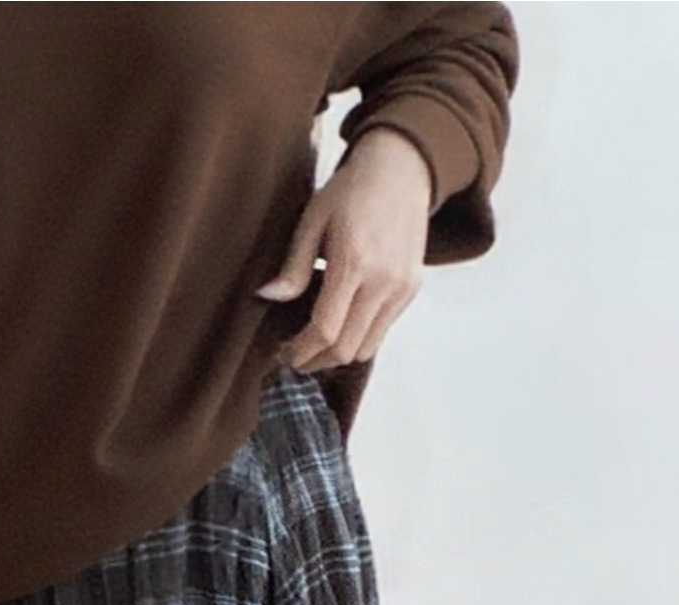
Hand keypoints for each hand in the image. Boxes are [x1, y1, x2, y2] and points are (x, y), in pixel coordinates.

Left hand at [254, 127, 433, 372]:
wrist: (402, 169)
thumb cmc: (351, 190)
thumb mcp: (313, 219)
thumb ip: (293, 265)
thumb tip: (267, 297)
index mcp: (355, 261)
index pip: (325, 329)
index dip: (301, 351)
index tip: (284, 354)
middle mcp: (383, 281)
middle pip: (346, 348)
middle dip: (316, 361)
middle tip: (295, 358)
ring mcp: (401, 288)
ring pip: (367, 348)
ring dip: (338, 355)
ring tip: (316, 346)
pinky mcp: (411, 289)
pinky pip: (382, 331)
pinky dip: (358, 338)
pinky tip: (341, 324)